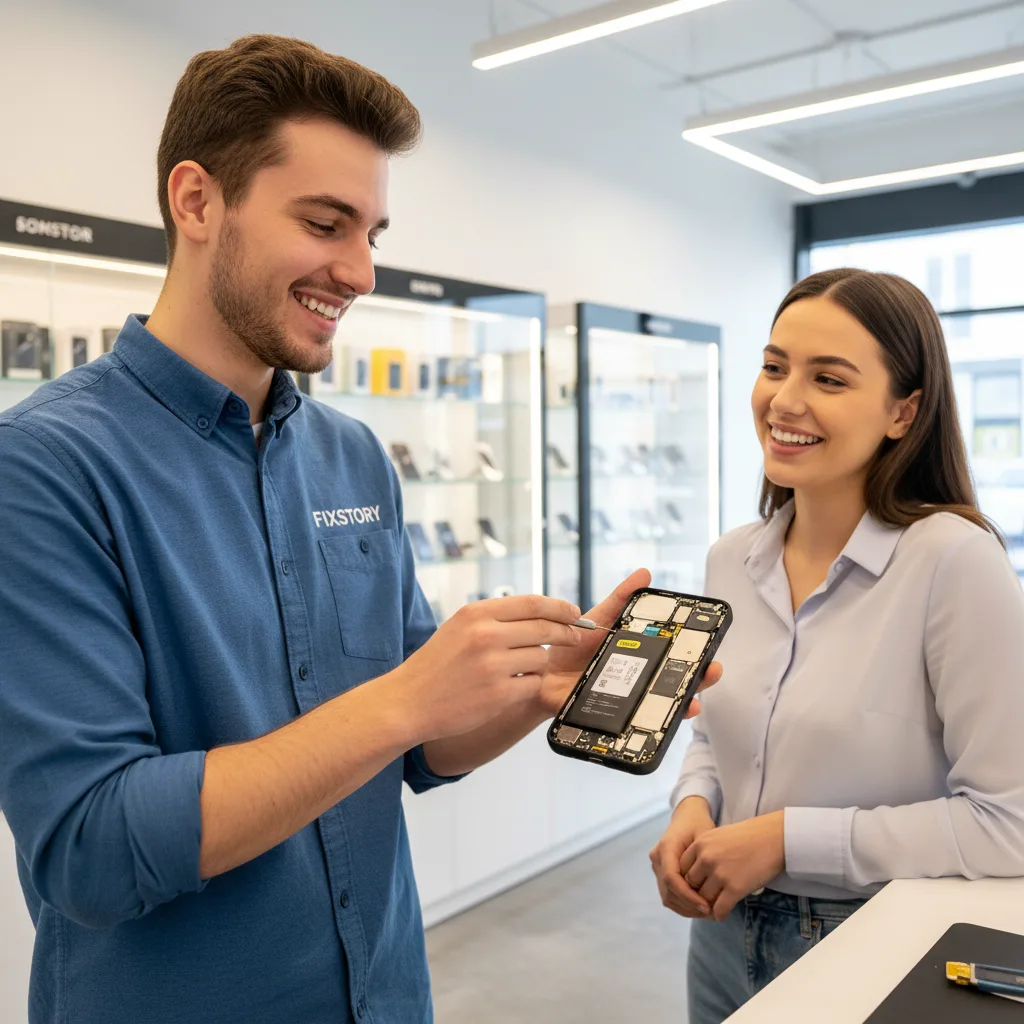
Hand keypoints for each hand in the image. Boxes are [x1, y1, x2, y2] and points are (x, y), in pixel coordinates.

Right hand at [388, 594, 582, 742]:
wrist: (408, 701)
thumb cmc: (435, 665)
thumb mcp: (459, 627)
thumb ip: (495, 619)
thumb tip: (538, 613)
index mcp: (477, 614)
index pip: (533, 603)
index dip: (560, 607)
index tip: (574, 613)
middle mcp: (486, 635)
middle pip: (545, 628)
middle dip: (566, 633)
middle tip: (575, 637)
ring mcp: (494, 665)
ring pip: (541, 658)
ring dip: (539, 664)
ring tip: (520, 669)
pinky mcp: (499, 694)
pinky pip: (533, 684)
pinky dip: (529, 685)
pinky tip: (512, 687)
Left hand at [538, 568, 722, 717]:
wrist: (538, 671)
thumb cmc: (570, 647)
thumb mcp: (597, 619)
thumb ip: (619, 599)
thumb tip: (645, 573)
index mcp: (639, 658)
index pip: (675, 660)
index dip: (697, 658)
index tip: (712, 652)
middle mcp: (637, 682)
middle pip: (675, 685)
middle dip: (699, 681)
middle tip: (711, 672)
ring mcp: (625, 702)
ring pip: (659, 709)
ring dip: (680, 708)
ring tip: (691, 703)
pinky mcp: (606, 719)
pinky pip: (627, 727)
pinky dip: (642, 727)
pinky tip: (651, 724)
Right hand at [650, 796, 716, 917]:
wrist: (687, 816)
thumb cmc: (699, 824)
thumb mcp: (705, 836)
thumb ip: (705, 860)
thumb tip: (712, 888)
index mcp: (666, 847)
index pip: (671, 878)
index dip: (687, 896)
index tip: (707, 906)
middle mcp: (657, 858)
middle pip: (668, 891)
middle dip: (689, 906)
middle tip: (711, 913)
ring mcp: (657, 866)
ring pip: (667, 896)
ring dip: (686, 908)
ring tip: (708, 912)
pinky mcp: (661, 873)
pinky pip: (669, 894)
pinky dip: (683, 904)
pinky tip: (700, 906)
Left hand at [678, 812, 785, 920]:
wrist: (773, 838)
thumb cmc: (748, 837)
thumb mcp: (718, 837)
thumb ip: (703, 852)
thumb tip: (694, 874)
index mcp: (700, 844)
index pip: (682, 868)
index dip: (688, 880)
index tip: (696, 886)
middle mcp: (706, 858)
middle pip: (691, 885)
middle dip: (696, 894)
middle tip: (703, 901)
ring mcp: (720, 873)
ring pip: (704, 899)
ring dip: (708, 906)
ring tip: (713, 909)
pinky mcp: (735, 888)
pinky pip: (719, 909)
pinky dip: (719, 914)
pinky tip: (723, 914)